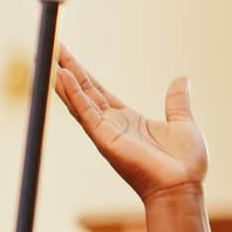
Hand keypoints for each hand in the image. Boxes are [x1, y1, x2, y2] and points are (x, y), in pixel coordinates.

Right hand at [52, 44, 208, 203]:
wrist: (182, 187)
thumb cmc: (184, 164)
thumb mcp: (182, 124)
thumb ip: (177, 102)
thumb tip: (182, 79)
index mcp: (127, 120)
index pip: (98, 91)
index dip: (82, 73)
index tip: (66, 55)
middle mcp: (111, 124)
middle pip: (83, 90)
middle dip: (66, 67)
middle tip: (50, 44)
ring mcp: (106, 132)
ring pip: (79, 99)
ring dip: (63, 77)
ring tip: (47, 54)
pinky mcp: (105, 139)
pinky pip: (85, 112)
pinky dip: (73, 94)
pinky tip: (61, 76)